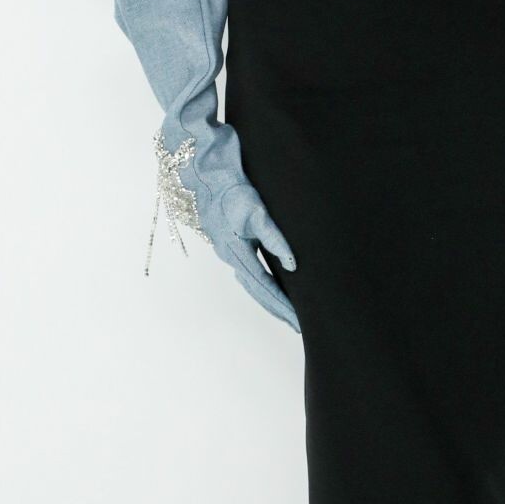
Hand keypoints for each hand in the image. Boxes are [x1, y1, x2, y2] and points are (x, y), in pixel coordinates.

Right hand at [218, 182, 300, 333]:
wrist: (206, 176)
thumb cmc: (232, 191)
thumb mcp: (256, 211)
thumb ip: (275, 238)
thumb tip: (292, 264)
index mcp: (237, 252)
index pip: (266, 286)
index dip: (282, 304)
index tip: (297, 319)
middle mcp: (232, 258)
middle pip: (259, 293)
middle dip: (278, 310)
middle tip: (298, 327)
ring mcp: (230, 254)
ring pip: (252, 286)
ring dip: (270, 302)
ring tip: (288, 316)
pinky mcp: (232, 247)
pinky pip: (249, 276)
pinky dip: (261, 289)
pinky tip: (270, 292)